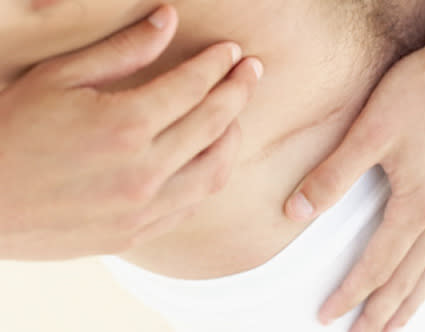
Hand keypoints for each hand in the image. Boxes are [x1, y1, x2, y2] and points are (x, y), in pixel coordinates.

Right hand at [0, 5, 262, 259]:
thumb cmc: (11, 132)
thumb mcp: (59, 78)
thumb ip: (122, 50)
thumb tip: (168, 21)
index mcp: (124, 126)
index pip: (192, 87)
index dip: (217, 64)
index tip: (232, 52)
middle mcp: (143, 171)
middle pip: (215, 124)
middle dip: (239, 91)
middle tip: (252, 71)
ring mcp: (144, 208)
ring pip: (215, 170)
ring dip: (233, 136)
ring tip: (236, 114)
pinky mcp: (138, 232)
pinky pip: (193, 203)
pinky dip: (210, 175)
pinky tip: (209, 157)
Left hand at [284, 2, 424, 330]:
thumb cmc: (422, 93)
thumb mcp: (369, 132)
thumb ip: (330, 176)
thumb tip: (295, 211)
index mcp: (417, 205)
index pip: (377, 266)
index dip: (350, 294)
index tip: (329, 315)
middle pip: (410, 278)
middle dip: (383, 311)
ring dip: (415, 300)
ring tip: (398, 323)